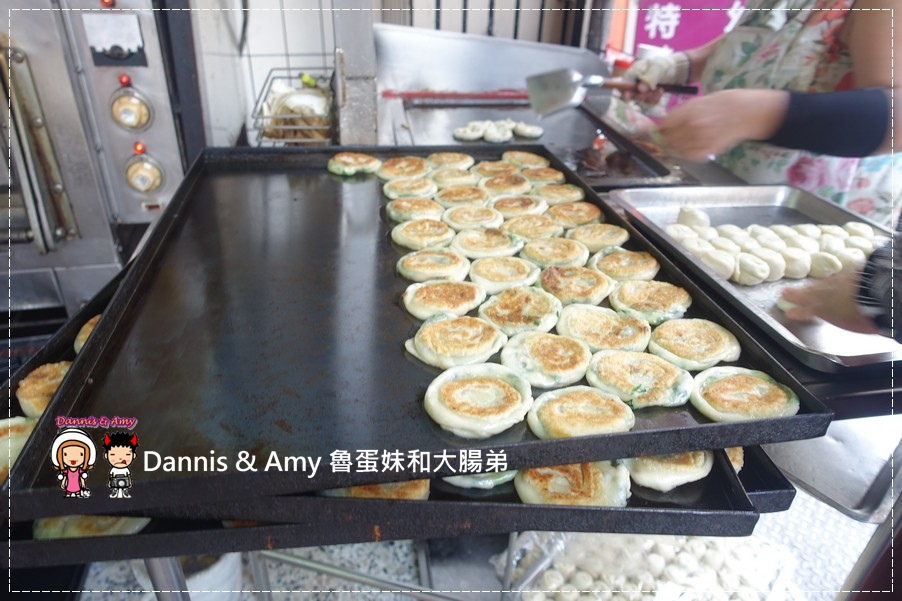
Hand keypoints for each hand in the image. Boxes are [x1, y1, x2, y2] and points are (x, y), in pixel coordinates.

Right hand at [621, 53, 688, 103]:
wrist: (681, 69)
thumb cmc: (667, 65)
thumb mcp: (658, 69)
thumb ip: (648, 79)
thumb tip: (639, 89)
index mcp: (635, 71)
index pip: (624, 83)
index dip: (625, 91)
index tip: (629, 96)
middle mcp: (637, 80)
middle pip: (631, 94)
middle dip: (641, 95)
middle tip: (650, 92)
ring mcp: (644, 88)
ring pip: (640, 99)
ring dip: (650, 98)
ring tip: (660, 91)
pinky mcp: (650, 94)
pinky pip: (649, 101)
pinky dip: (655, 99)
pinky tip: (662, 92)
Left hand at [656, 89, 788, 161]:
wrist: (748, 112)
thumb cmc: (725, 102)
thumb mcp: (700, 100)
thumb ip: (682, 112)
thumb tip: (666, 121)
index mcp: (688, 112)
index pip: (663, 125)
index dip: (658, 128)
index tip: (657, 129)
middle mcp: (691, 127)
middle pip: (668, 139)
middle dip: (665, 138)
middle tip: (666, 137)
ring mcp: (700, 140)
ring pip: (677, 149)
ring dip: (675, 146)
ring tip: (680, 141)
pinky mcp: (708, 151)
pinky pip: (690, 156)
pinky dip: (687, 153)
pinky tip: (691, 147)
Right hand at [779, 269, 878, 333]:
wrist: (875, 290)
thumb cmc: (861, 313)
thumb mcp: (848, 324)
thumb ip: (838, 319)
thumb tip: (838, 318)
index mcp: (819, 308)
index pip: (804, 311)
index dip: (797, 313)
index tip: (789, 313)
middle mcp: (823, 293)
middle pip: (806, 294)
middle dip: (795, 294)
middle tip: (784, 292)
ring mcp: (834, 281)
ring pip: (819, 284)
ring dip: (812, 286)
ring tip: (805, 287)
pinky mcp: (847, 272)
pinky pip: (838, 276)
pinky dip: (833, 279)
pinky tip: (833, 278)